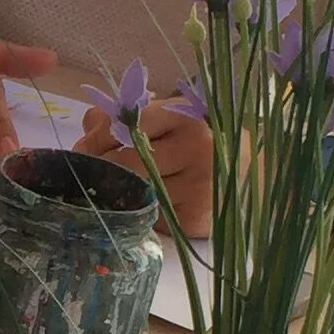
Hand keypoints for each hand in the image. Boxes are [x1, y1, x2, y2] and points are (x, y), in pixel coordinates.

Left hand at [76, 99, 215, 237]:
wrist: (247, 177)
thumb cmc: (197, 145)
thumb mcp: (169, 121)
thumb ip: (127, 118)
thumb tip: (89, 124)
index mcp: (186, 116)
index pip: (127, 123)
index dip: (98, 137)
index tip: (85, 148)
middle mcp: (197, 147)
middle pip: (127, 162)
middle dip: (100, 169)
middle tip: (88, 174)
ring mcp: (198, 185)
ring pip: (135, 192)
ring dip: (115, 193)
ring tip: (110, 189)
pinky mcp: (194, 218)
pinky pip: (148, 216)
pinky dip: (137, 213)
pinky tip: (139, 207)